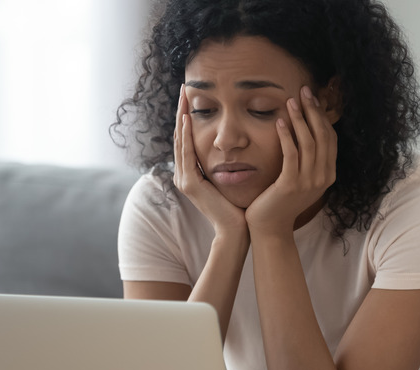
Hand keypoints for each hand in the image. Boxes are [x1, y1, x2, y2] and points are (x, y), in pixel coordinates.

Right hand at [173, 84, 247, 236]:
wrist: (237, 230)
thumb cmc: (239, 206)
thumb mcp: (230, 178)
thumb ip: (227, 163)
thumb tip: (237, 145)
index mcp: (192, 174)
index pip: (188, 139)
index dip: (188, 117)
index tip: (192, 96)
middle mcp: (184, 175)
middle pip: (180, 136)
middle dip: (182, 111)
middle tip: (183, 88)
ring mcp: (184, 180)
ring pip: (180, 141)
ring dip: (182, 117)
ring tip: (183, 96)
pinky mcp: (190, 184)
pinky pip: (187, 154)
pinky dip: (186, 136)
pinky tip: (187, 119)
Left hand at [245, 86, 336, 236]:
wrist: (270, 227)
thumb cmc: (281, 201)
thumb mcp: (300, 178)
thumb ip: (307, 160)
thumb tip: (305, 131)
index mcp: (328, 174)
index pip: (330, 138)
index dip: (322, 116)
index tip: (312, 98)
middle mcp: (323, 177)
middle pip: (322, 136)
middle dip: (313, 111)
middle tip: (304, 91)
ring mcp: (308, 182)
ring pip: (308, 142)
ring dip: (300, 119)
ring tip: (290, 101)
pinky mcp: (291, 185)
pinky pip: (291, 154)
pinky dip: (287, 136)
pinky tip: (279, 122)